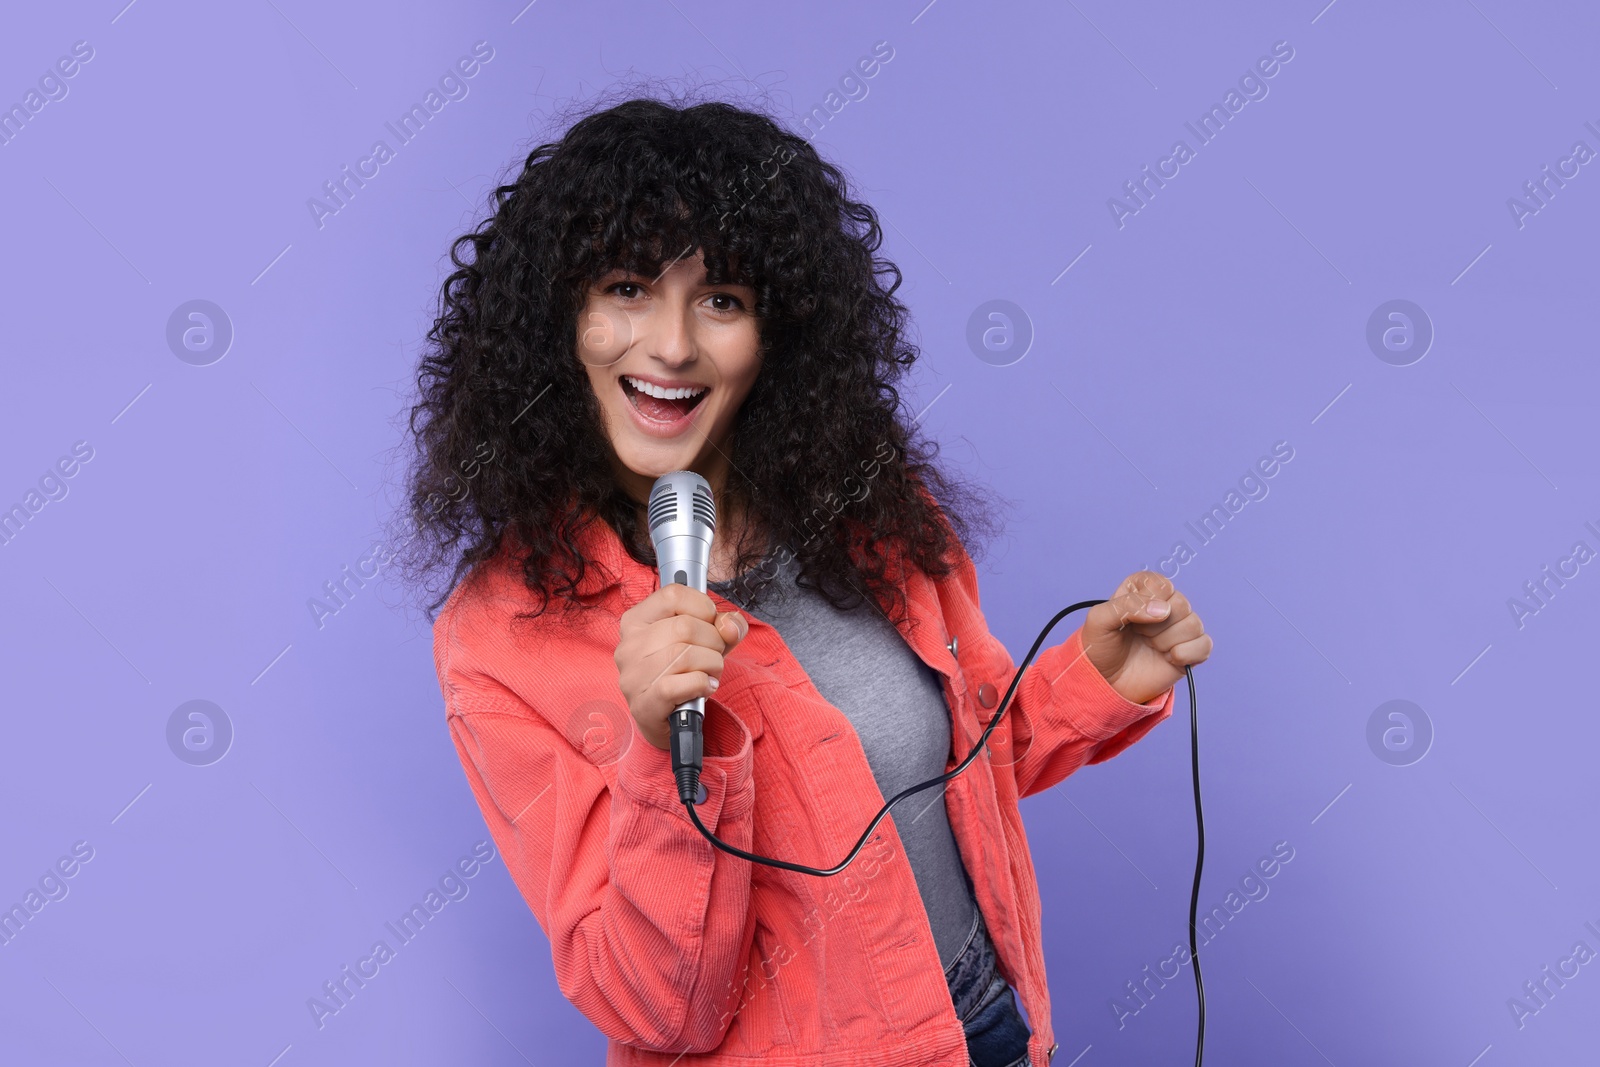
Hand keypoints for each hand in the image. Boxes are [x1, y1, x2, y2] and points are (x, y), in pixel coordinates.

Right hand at [615, 583, 748, 749]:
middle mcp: (629, 645)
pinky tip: (704, 688)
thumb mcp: (706, 641)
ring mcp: (633, 675)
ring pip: (687, 654)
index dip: (703, 606)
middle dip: (714, 641)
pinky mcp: (645, 703)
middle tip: (713, 656)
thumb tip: (730, 626)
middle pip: (685, 626)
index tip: (710, 623)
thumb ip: (724, 626)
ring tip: (710, 673)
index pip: (673, 594)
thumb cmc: (683, 675)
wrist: (669, 723)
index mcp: (637, 621)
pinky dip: (704, 683)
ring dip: (712, 664)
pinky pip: (686, 682)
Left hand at [1079, 571, 1210, 704]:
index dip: (1145, 605)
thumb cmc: (1100, 647)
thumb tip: (1163, 610)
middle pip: (1181, 604)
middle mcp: (1165, 604)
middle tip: (1140, 636)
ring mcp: (1180, 627)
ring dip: (1167, 642)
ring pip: (1194, 624)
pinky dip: (1185, 654)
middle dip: (1156, 627)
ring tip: (1151, 647)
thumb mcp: (1099, 620)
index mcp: (1143, 589)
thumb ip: (1126, 605)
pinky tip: (1168, 658)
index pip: (1161, 585)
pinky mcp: (1191, 649)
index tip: (1130, 620)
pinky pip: (1204, 645)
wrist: (1106, 682)